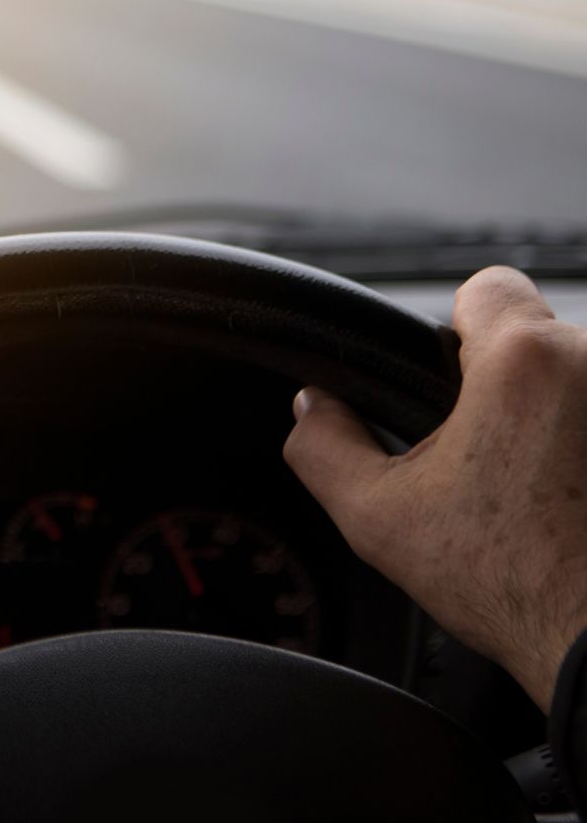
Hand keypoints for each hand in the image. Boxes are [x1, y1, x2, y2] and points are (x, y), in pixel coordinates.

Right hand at [284, 266, 586, 708]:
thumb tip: (311, 410)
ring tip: (542, 490)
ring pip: (578, 383)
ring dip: (559, 417)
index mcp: (524, 362)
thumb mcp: (380, 519)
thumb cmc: (514, 584)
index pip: (487, 287)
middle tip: (489, 460)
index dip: (456, 328)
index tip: (451, 380)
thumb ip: (326, 448)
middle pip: (538, 340)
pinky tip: (576, 502)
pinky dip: (585, 447)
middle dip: (508, 387)